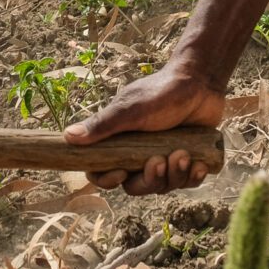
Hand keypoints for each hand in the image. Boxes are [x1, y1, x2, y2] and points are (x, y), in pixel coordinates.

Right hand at [64, 65, 225, 195]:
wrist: (200, 82)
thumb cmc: (161, 93)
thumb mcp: (130, 110)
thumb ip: (102, 125)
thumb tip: (68, 137)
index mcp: (120, 143)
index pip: (104, 173)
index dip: (109, 180)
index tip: (121, 172)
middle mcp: (140, 155)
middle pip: (136, 186)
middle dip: (150, 179)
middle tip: (160, 160)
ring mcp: (165, 159)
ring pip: (163, 186)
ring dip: (174, 175)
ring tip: (183, 153)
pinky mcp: (188, 160)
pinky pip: (187, 182)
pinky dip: (192, 176)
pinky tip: (198, 164)